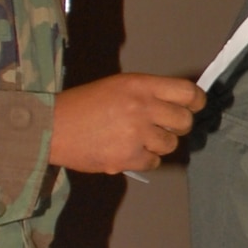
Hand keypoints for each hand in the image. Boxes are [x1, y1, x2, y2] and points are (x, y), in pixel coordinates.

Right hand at [51, 73, 206, 173]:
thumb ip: (149, 93)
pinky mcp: (127, 157)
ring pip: (171, 144)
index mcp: (140, 86)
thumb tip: (180, 104)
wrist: (52, 127)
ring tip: (136, 138)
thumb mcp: (118, 86)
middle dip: (177, 125)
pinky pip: (154, 161)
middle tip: (162, 126)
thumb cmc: (85, 105)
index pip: (187, 92)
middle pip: (184, 121)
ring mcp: (136, 134)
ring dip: (159, 144)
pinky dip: (144, 158)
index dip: (195, 101)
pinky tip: (126, 150)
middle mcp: (142, 107)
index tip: (194, 106)